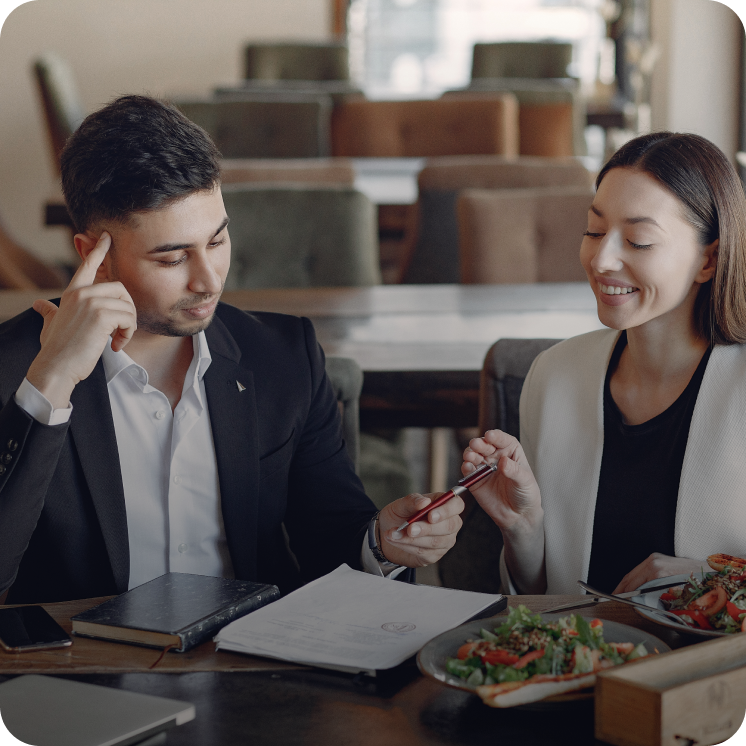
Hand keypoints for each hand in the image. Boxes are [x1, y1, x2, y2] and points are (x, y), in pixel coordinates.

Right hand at [26, 232, 137, 408]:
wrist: (56, 366)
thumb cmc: (56, 349)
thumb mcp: (51, 324)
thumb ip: (49, 312)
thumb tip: (40, 305)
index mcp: (72, 293)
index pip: (87, 266)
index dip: (99, 250)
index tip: (106, 236)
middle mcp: (82, 293)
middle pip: (121, 289)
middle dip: (128, 310)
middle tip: (121, 330)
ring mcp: (92, 303)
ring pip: (128, 306)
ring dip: (129, 327)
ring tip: (117, 340)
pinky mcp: (102, 316)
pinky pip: (129, 319)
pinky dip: (128, 334)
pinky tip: (116, 345)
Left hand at [377, 492, 463, 567]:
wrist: (388, 534)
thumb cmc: (399, 516)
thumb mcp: (400, 505)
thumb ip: (412, 501)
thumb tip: (424, 502)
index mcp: (443, 505)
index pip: (457, 505)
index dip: (447, 510)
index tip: (430, 515)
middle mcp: (449, 523)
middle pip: (450, 526)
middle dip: (428, 528)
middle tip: (410, 529)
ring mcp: (444, 541)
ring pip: (436, 541)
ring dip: (413, 539)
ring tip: (394, 534)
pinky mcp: (434, 555)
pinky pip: (425, 552)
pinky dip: (408, 546)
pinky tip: (396, 540)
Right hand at [461, 430, 542, 534]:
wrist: (518, 516)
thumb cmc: (526, 495)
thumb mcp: (525, 481)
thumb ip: (514, 471)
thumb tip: (504, 461)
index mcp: (511, 452)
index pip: (502, 440)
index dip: (495, 436)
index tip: (490, 435)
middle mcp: (496, 457)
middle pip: (485, 445)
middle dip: (479, 443)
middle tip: (476, 445)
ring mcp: (484, 468)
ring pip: (474, 455)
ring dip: (470, 453)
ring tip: (470, 456)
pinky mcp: (475, 480)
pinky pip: (468, 471)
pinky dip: (466, 467)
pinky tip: (468, 467)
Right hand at [613, 553, 707, 593]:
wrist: (711, 574)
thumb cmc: (696, 586)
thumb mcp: (674, 597)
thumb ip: (655, 599)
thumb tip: (640, 605)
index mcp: (656, 571)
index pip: (632, 585)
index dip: (623, 595)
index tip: (616, 602)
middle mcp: (654, 562)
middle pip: (630, 577)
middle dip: (620, 589)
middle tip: (613, 599)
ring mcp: (656, 558)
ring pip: (634, 572)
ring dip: (626, 584)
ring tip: (621, 594)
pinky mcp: (658, 558)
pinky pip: (641, 569)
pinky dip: (634, 578)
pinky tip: (632, 586)